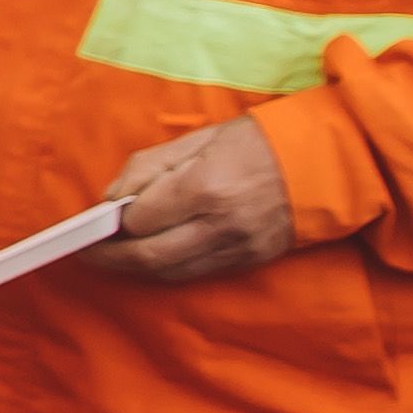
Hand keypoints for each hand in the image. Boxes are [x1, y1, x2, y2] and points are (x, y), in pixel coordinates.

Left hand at [97, 115, 303, 282]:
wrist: (327, 162)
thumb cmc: (257, 142)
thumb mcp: (198, 138)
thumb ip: (148, 167)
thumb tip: (110, 198)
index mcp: (204, 186)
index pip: (140, 219)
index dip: (113, 222)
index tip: (95, 220)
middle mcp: (220, 223)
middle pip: (149, 256)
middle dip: (109, 257)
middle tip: (85, 252)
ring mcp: (238, 247)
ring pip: (170, 271)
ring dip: (133, 268)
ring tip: (111, 257)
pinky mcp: (250, 260)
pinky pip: (196, 273)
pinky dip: (166, 269)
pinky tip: (149, 259)